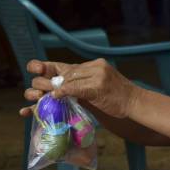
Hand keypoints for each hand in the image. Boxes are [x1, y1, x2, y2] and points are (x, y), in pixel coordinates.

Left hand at [19, 58, 138, 118]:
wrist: (136, 103)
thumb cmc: (117, 100)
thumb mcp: (97, 90)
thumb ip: (80, 87)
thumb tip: (59, 90)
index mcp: (93, 66)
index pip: (67, 66)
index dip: (49, 67)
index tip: (33, 68)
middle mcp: (94, 66)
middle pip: (65, 72)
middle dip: (48, 81)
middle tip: (34, 90)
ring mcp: (97, 74)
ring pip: (69, 79)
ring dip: (53, 88)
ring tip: (41, 96)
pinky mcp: (99, 85)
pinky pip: (76, 87)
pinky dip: (64, 91)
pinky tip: (55, 95)